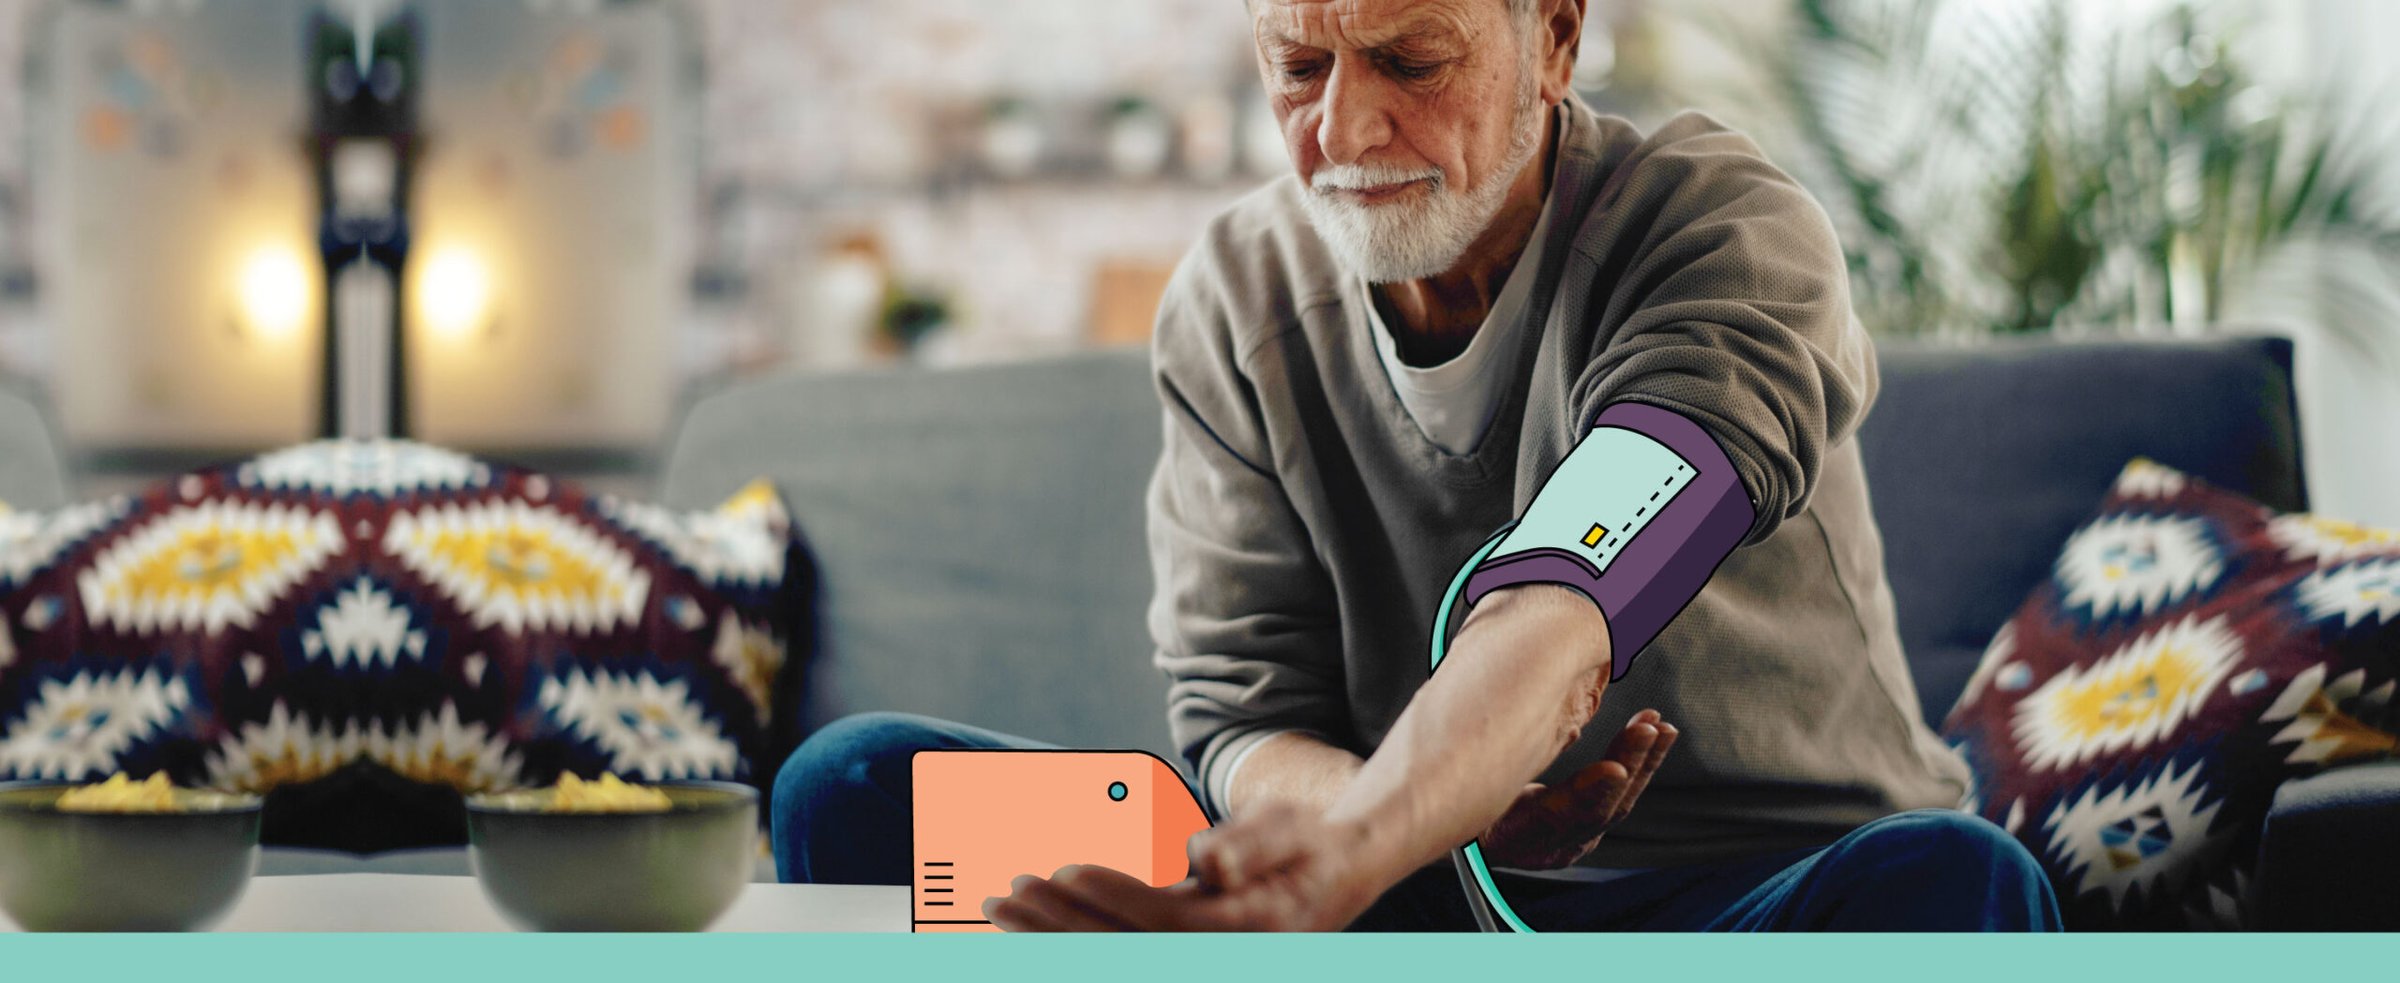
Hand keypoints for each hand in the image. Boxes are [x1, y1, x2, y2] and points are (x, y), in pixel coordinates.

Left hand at [983, 800, 1378, 931]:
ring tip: (999, 904)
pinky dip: (1067, 935)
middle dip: (1058, 927)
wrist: (1337, 871)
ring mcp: (1195, 958)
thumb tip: (1205, 862)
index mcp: (1249, 934)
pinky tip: (1027, 921)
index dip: (1113, 900)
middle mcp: (1218, 957)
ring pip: (1111, 955)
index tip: (1065, 872)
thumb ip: (1251, 845)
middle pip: (1125, 951)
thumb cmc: (1310, 842)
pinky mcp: (1174, 948)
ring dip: (1050, 935)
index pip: (1166, 924)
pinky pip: (1114, 948)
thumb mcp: (1292, 829)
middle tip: (1004, 895)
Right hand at [1476, 709, 1676, 869]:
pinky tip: (1647, 737)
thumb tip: (1508, 720)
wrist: (1464, 838)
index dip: (1589, 793)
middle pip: (1602, 808)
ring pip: (1616, 804)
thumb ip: (1495, 763)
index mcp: (1516, 834)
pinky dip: (1634, 766)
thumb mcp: (1469, 783)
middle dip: (1630, 765)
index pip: (1561, 817)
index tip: (1616, 770)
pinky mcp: (1581, 831)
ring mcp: (1571, 841)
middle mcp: (1551, 845)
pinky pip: (1615, 798)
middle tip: (1649, 729)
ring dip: (1642, 762)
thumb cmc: (1459, 802)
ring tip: (1659, 728)